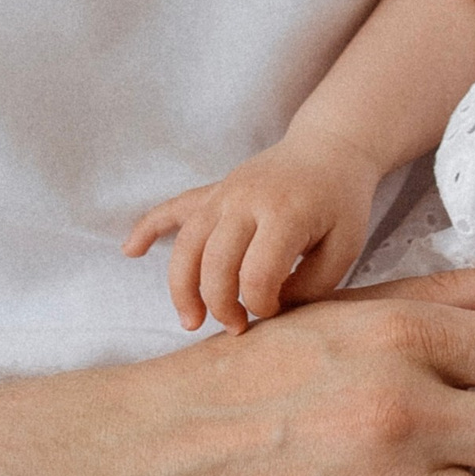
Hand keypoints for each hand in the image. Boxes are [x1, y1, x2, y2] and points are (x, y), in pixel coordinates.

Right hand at [125, 136, 382, 329]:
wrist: (330, 147)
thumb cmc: (342, 202)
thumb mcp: (344, 247)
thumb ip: (312, 285)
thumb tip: (269, 309)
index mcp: (285, 214)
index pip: (257, 274)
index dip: (261, 305)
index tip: (273, 312)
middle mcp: (247, 200)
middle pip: (215, 262)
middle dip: (220, 305)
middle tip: (235, 328)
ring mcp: (225, 193)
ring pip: (187, 244)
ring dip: (182, 287)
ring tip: (191, 320)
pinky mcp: (214, 190)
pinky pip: (174, 208)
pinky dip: (149, 228)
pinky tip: (130, 251)